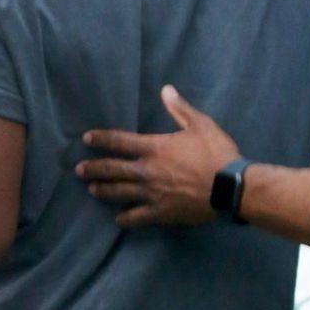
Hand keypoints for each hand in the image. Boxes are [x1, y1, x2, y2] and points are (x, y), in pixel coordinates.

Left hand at [76, 85, 239, 227]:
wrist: (230, 187)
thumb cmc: (216, 153)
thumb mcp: (201, 125)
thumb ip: (180, 109)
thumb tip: (166, 89)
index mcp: (154, 148)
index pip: (119, 141)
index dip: (101, 139)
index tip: (86, 138)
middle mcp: (146, 171)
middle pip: (112, 169)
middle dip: (93, 169)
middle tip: (79, 170)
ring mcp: (151, 193)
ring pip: (119, 192)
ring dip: (103, 190)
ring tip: (92, 190)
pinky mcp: (160, 213)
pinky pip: (137, 217)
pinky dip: (125, 218)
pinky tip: (118, 219)